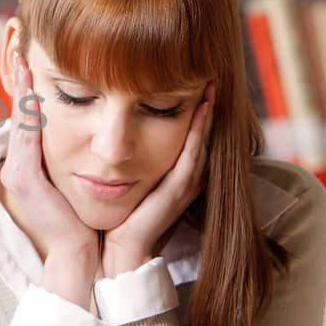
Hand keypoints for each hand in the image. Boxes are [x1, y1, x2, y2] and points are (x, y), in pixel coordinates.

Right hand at [0, 54, 98, 300]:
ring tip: (23, 60)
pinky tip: (32, 89)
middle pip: (19, 113)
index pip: (29, 118)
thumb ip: (74, 157)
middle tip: (21, 48)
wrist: (79, 254)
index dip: (28, 89)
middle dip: (19, 80)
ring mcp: (17, 172)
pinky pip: (25, 137)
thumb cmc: (83, 219)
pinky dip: (27, 111)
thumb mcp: (76, 181)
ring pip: (19, 120)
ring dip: (21, 88)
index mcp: (30, 165)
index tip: (31, 58)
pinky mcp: (23, 179)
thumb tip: (86, 130)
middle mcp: (18, 165)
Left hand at [102, 84, 215, 277]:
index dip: (196, 110)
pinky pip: (192, 154)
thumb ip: (132, 157)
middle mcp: (186, 176)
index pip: (190, 134)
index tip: (196, 81)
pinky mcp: (178, 189)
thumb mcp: (128, 179)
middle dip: (207, 106)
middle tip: (210, 76)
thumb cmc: (119, 215)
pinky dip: (199, 132)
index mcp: (174, 172)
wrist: (120, 249)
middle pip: (201, 133)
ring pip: (201, 140)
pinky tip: (201, 111)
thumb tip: (116, 133)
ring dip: (207, 113)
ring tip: (210, 86)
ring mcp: (186, 183)